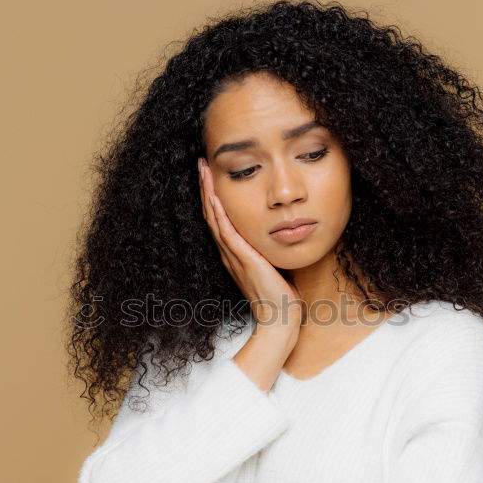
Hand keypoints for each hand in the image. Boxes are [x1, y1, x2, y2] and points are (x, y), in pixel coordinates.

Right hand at [198, 157, 303, 329]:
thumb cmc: (280, 298)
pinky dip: (219, 212)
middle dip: (206, 187)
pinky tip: (215, 196)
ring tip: (203, 170)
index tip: (212, 174)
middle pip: (212, 214)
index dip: (214, 196)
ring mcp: (233, 256)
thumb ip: (269, 251)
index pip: (220, 219)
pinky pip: (226, 232)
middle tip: (202, 163)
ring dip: (208, 193)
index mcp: (235, 254)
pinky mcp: (242, 260)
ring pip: (214, 218)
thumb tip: (278, 235)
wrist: (279, 320)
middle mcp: (229, 253)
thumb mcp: (273, 266)